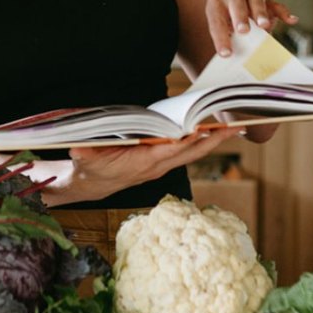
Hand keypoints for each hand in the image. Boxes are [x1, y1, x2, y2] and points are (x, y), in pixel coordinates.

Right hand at [65, 127, 241, 204]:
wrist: (93, 183)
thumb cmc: (90, 168)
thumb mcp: (85, 159)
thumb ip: (84, 154)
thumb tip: (77, 149)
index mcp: (142, 162)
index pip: (168, 151)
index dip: (185, 141)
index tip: (202, 130)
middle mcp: (157, 165)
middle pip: (191, 152)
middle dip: (213, 141)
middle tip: (236, 128)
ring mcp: (161, 165)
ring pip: (193, 153)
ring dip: (213, 141)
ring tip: (234, 128)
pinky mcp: (162, 162)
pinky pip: (187, 152)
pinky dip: (202, 142)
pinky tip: (213, 133)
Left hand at [206, 0, 296, 56]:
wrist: (232, 15)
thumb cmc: (225, 31)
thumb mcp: (222, 37)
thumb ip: (227, 46)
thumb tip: (230, 68)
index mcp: (215, 6)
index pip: (216, 21)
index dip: (220, 38)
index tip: (226, 54)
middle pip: (236, 1)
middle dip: (240, 16)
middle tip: (243, 31)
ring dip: (260, 12)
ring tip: (263, 26)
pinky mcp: (266, 1)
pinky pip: (274, 5)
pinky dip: (282, 11)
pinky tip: (291, 20)